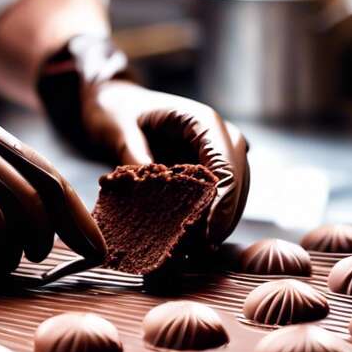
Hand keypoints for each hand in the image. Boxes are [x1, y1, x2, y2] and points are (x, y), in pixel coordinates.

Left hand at [38, 35, 249, 244]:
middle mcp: (218, 135)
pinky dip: (207, 216)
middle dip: (223, 219)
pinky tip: (190, 239)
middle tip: (201, 251)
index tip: (209, 234)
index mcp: (203, 121)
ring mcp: (216, 152)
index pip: (226, 166)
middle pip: (237, 182)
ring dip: (218, 222)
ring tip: (195, 251)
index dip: (223, 203)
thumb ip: (134, 155)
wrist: (115, 99)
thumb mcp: (117, 128)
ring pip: (233, 193)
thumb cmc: (115, 108)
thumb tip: (148, 190)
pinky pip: (216, 194)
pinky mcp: (206, 167)